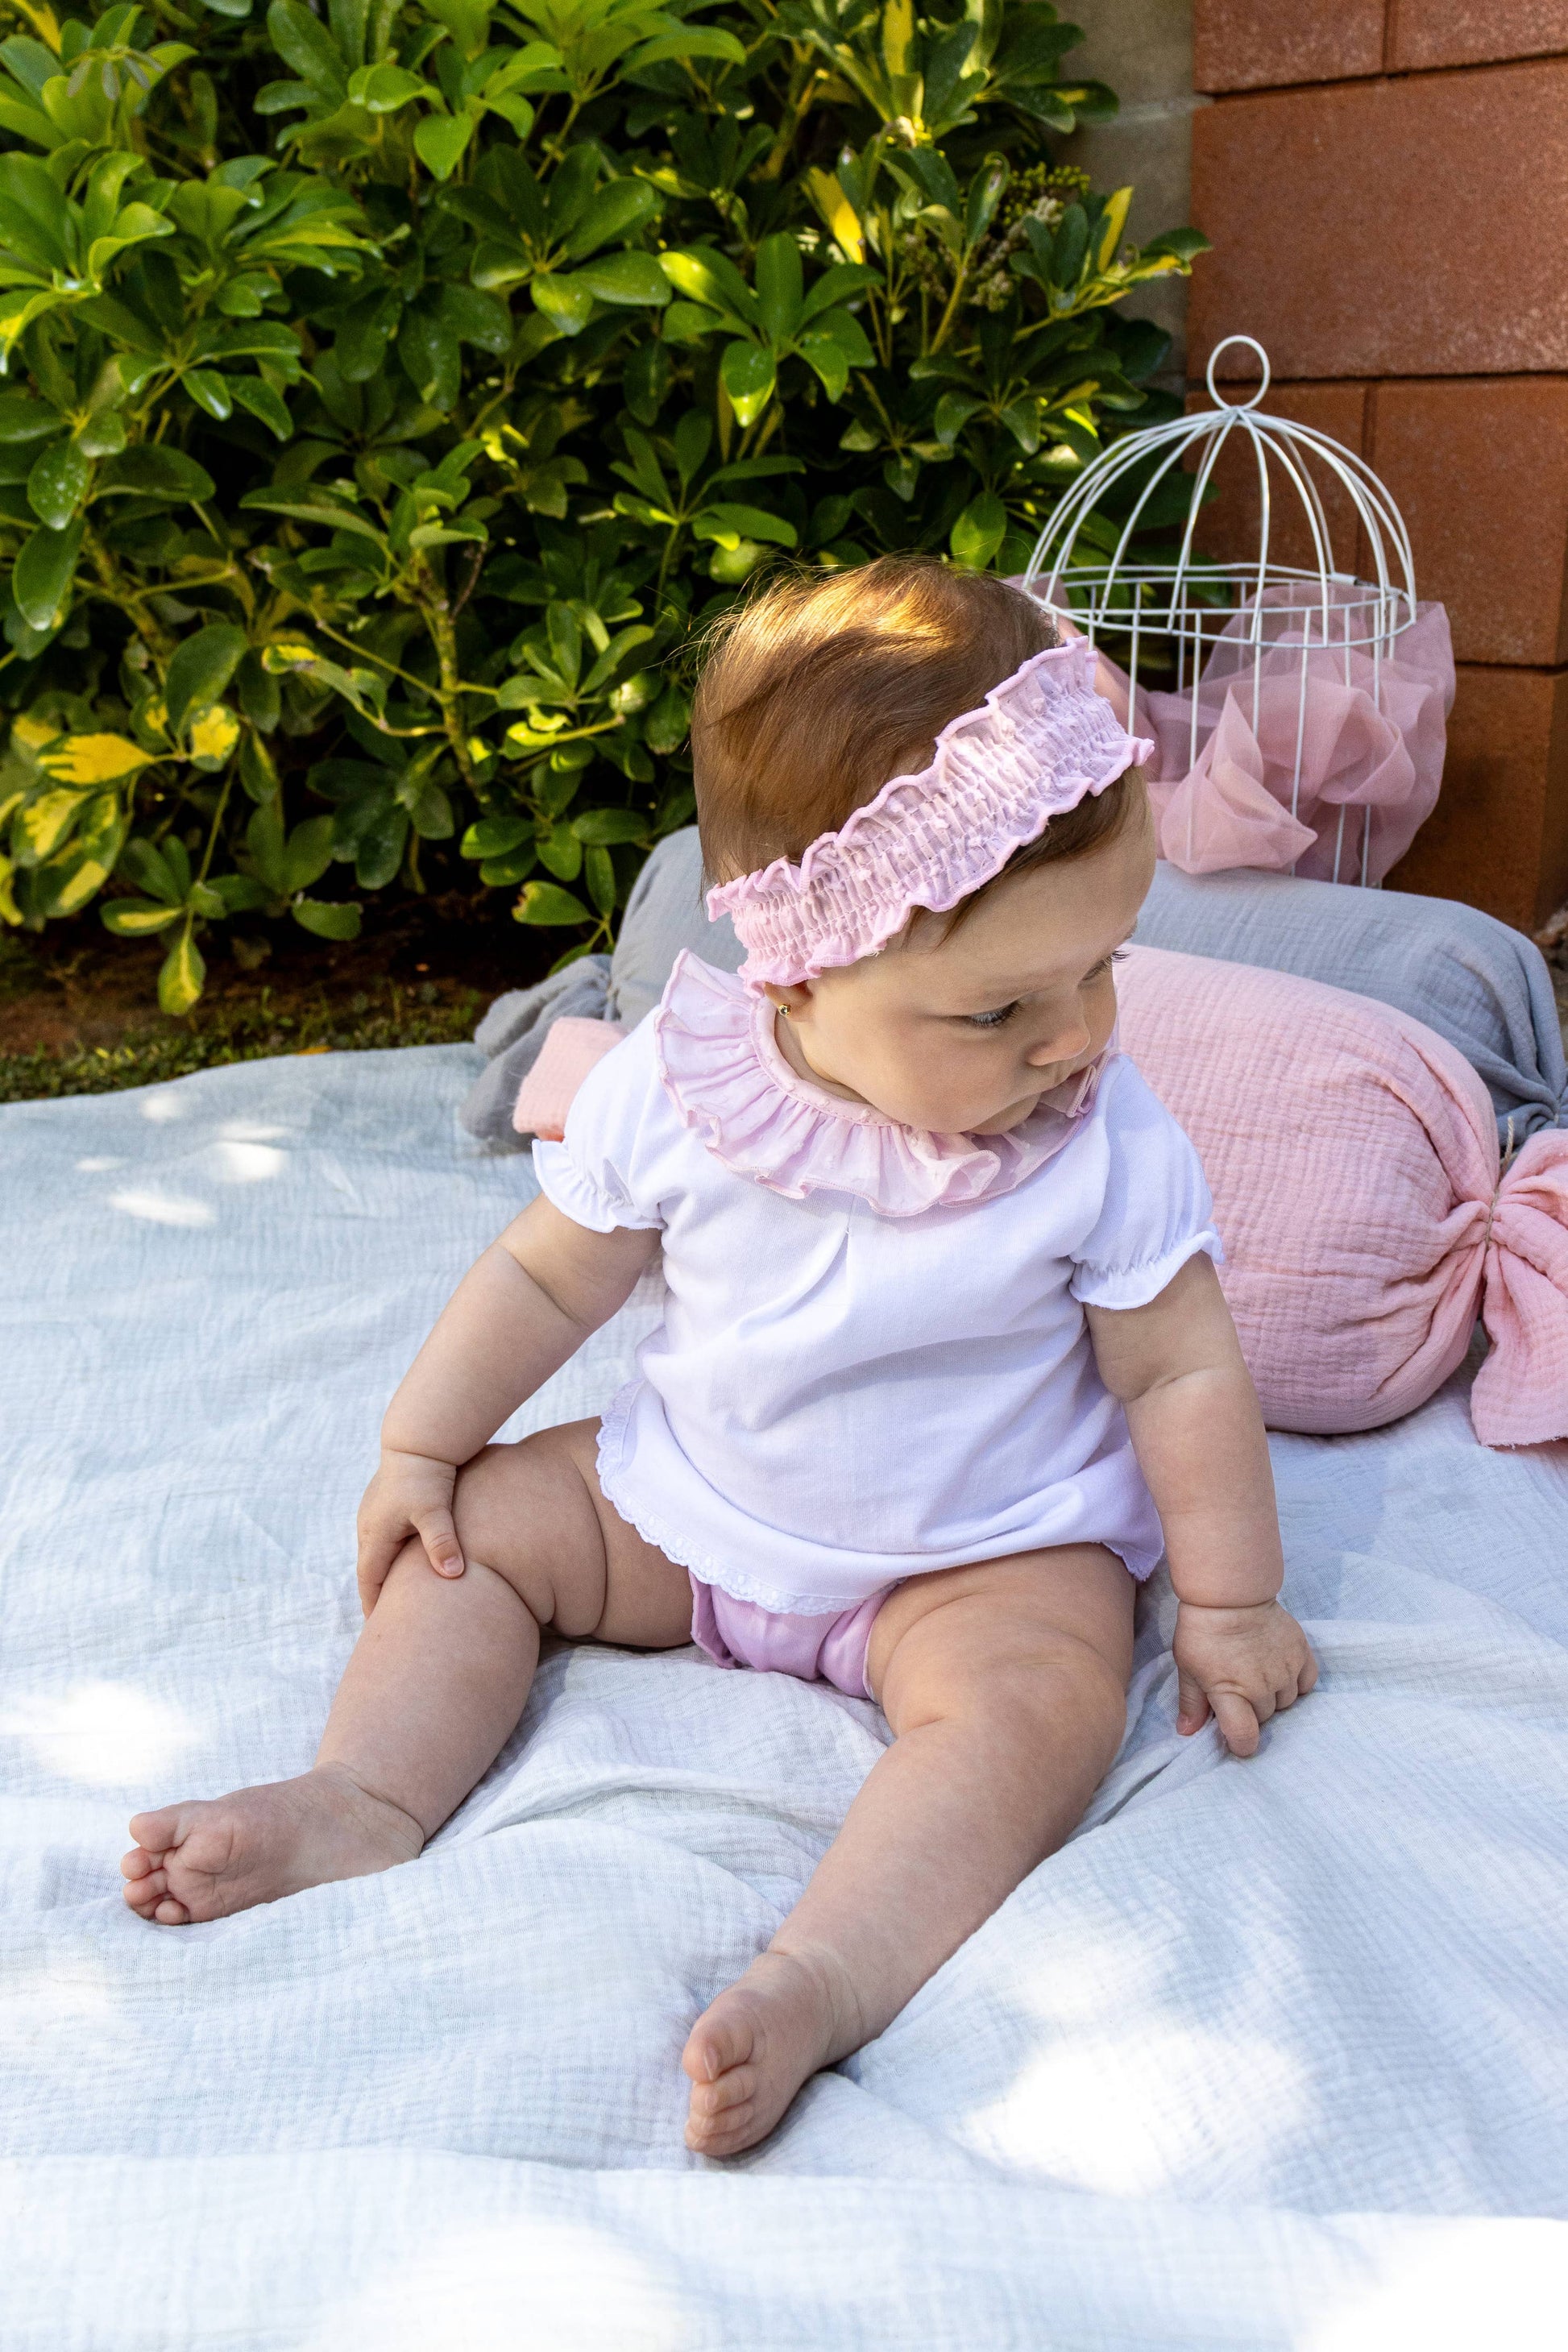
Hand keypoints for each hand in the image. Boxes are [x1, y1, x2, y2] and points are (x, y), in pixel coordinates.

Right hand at [355, 1447, 464, 1613]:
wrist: (421, 1437)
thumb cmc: (427, 1473)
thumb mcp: (435, 1509)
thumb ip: (442, 1541)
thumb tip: (453, 1574)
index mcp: (376, 1533)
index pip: (369, 1581)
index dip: (374, 1605)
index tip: (380, 1628)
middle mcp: (369, 1524)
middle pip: (371, 1569)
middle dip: (378, 1594)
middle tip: (389, 1620)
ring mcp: (375, 1511)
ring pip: (378, 1552)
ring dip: (385, 1573)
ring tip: (398, 1596)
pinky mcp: (386, 1501)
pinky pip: (386, 1536)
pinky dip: (393, 1553)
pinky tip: (408, 1560)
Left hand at [1173, 1598, 1316, 1758]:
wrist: (1230, 1595)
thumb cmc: (1203, 1632)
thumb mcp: (1188, 1668)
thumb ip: (1192, 1704)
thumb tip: (1187, 1733)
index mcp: (1231, 1694)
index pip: (1244, 1737)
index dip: (1240, 1745)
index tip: (1235, 1738)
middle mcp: (1262, 1688)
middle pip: (1265, 1718)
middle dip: (1251, 1710)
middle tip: (1238, 1687)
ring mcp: (1285, 1671)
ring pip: (1286, 1703)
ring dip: (1273, 1696)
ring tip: (1257, 1674)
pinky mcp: (1301, 1654)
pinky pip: (1307, 1684)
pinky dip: (1296, 1682)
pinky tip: (1280, 1670)